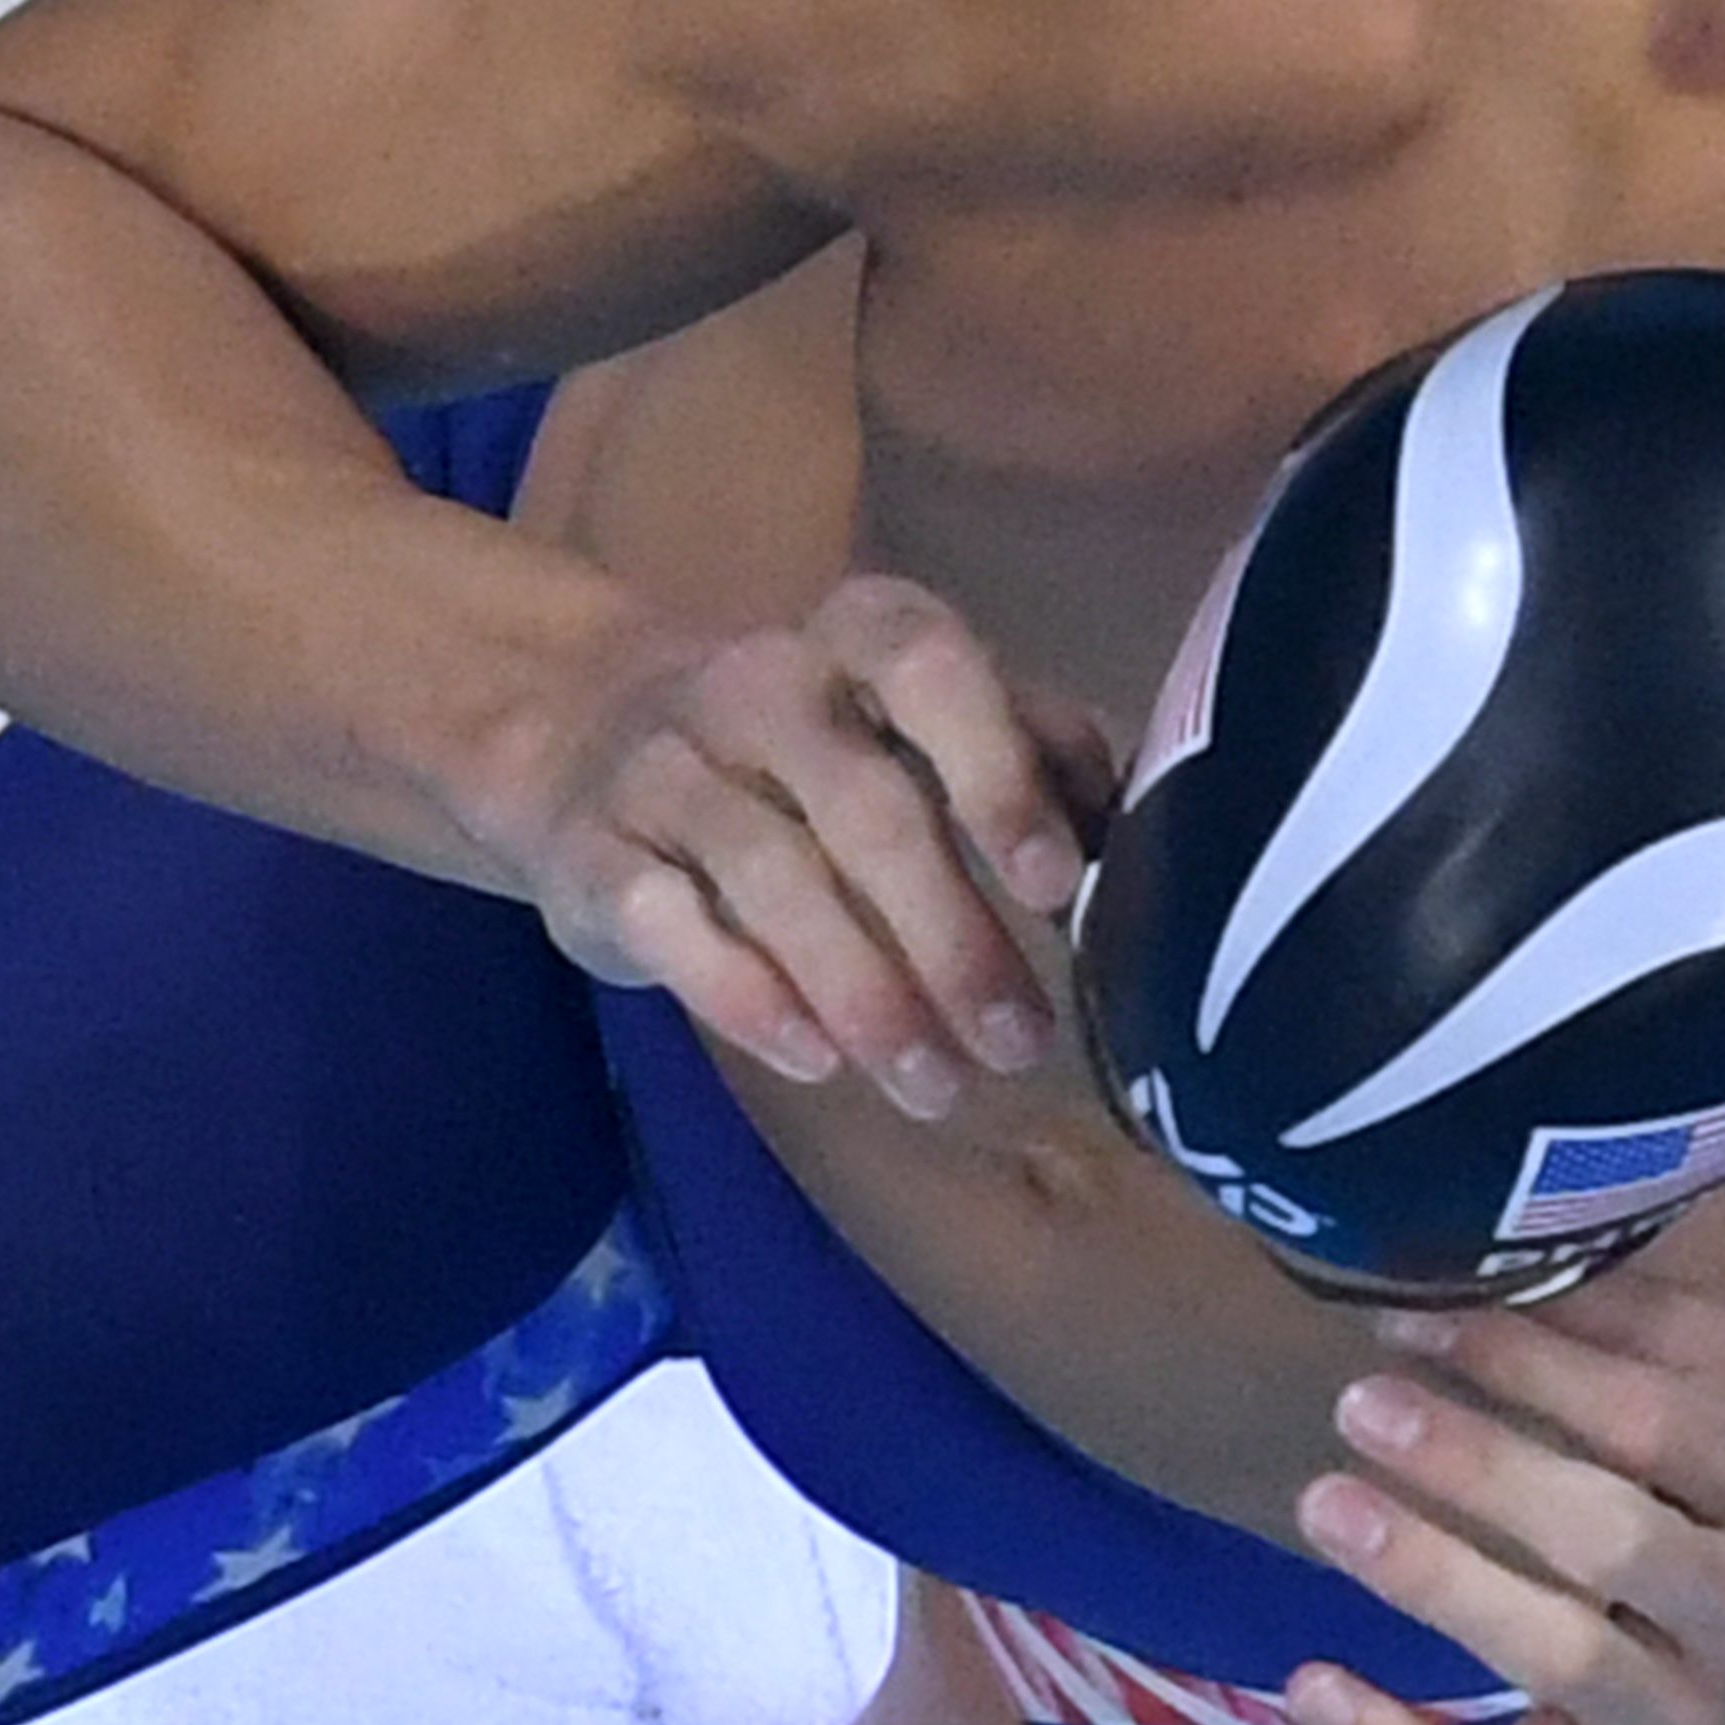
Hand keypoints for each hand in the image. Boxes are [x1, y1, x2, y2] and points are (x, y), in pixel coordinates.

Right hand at [497, 576, 1112, 1121]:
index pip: (928, 668)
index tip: (1056, 886)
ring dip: (864, 994)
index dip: (996, 772)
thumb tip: (1143, 836)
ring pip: (770, 878)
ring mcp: (662, 766)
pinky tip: (813, 1061)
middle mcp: (757, 684)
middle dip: (951, 937)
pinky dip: (744, 997)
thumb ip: (1029, 751)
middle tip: (1018, 1046)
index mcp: (858, 636)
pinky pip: (665, 925)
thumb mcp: (913, 722)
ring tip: (935, 1088)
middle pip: (863, 807)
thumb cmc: (808, 750)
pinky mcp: (591, 854)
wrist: (580, 738)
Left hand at [1277, 1273, 1724, 1724]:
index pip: (1667, 1425)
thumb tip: (1513, 1243)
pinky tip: (1310, 1685)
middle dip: (1486, 1469)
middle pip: (1620, 1544)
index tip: (1408, 1314)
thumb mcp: (1723, 1437)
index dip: (1538, 1366)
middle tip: (1358, 1404)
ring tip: (1323, 1504)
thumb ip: (1643, 1336)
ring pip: (1563, 1660)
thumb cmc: (1717, 1549)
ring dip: (1436, 1581)